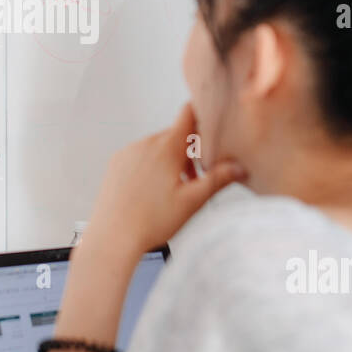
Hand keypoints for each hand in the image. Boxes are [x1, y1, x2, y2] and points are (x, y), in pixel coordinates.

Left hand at [85, 104, 245, 255]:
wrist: (113, 237)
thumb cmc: (150, 221)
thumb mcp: (192, 201)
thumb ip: (218, 180)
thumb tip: (239, 167)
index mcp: (166, 147)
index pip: (188, 114)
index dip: (203, 115)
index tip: (212, 124)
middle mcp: (145, 144)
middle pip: (175, 135)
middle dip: (189, 151)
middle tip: (196, 179)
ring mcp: (128, 152)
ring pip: (157, 146)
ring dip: (170, 160)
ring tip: (174, 190)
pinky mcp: (116, 163)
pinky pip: (140, 155)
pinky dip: (151, 166)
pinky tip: (153, 191)